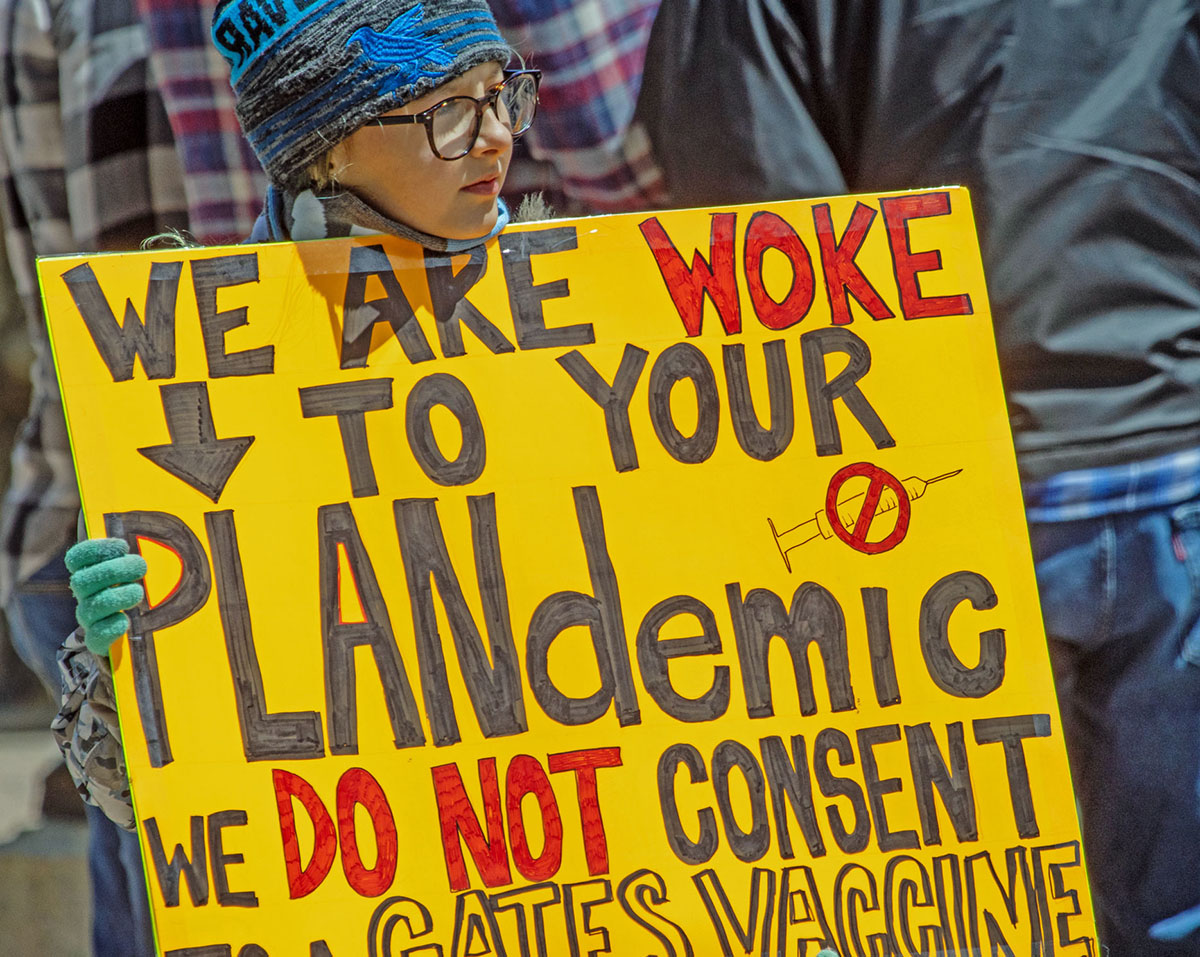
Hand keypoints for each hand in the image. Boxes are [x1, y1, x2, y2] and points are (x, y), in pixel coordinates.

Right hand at [65, 538, 147, 654]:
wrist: (124, 629)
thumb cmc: (133, 589)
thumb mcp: (134, 569)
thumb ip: (134, 551)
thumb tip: (154, 517)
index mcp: (89, 573)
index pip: (76, 558)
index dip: (95, 549)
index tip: (122, 546)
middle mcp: (85, 595)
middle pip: (83, 581)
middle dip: (113, 571)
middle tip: (140, 566)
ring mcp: (90, 618)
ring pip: (90, 607)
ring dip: (117, 597)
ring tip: (138, 591)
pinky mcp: (98, 641)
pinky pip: (95, 637)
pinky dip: (110, 628)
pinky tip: (124, 620)